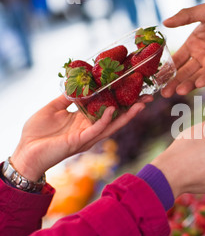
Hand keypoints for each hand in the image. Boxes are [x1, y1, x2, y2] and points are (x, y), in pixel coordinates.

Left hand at [10, 95, 151, 181]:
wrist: (25, 151)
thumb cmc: (37, 133)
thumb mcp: (52, 109)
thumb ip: (65, 98)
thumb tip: (76, 84)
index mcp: (84, 120)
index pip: (107, 108)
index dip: (121, 100)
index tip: (133, 89)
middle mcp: (90, 128)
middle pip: (116, 118)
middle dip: (133, 109)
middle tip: (148, 98)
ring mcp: (87, 136)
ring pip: (112, 125)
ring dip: (126, 115)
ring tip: (139, 104)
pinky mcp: (79, 141)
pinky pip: (96, 130)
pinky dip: (105, 120)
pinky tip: (111, 110)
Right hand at [161, 1, 204, 96]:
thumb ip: (185, 16)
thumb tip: (165, 22)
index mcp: (195, 42)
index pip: (177, 59)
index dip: (167, 68)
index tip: (156, 77)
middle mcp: (203, 54)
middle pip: (185, 71)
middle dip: (174, 82)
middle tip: (164, 92)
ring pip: (197, 76)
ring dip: (187, 84)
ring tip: (177, 91)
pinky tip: (197, 84)